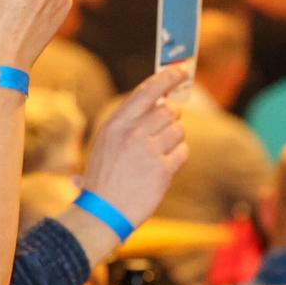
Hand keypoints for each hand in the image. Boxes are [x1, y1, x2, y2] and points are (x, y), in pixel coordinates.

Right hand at [80, 65, 190, 225]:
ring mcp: (148, 152)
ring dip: (174, 140)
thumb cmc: (104, 178)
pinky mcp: (163, 170)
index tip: (180, 71)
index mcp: (116, 124)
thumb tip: (162, 101)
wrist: (102, 213)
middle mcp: (132, 133)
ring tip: (159, 155)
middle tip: (164, 130)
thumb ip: (130, 122)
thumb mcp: (106, 144)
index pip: (147, 91)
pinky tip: (164, 167)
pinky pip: (183, 152)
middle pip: (169, 111)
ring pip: (179, 131)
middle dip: (172, 118)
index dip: (166, 78)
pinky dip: (178, 158)